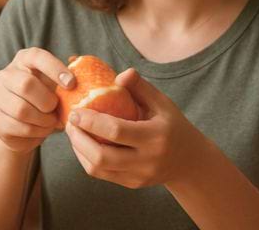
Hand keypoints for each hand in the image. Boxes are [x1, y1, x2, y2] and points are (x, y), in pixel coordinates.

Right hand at [0, 48, 75, 154]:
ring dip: (43, 120)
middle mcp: (6, 74)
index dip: (55, 68)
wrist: (25, 126)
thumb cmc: (46, 99)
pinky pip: (18, 127)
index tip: (72, 84)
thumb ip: (67, 75)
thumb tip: (77, 61)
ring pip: (21, 110)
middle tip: (56, 109)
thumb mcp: (57, 85)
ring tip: (52, 122)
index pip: (37, 57)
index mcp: (24, 60)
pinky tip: (43, 129)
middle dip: (47, 101)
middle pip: (26, 85)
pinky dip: (36, 131)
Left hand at [64, 68, 208, 188]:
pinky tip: (82, 143)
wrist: (188, 161)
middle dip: (78, 139)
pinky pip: (101, 174)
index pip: (116, 131)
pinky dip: (87, 159)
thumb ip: (140, 87)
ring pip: (97, 169)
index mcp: (155, 136)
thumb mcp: (162, 103)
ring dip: (79, 150)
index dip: (91, 121)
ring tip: (73, 131)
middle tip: (69, 122)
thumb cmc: (172, 125)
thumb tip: (120, 74)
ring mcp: (138, 176)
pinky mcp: (131, 184)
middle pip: (101, 157)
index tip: (75, 111)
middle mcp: (146, 160)